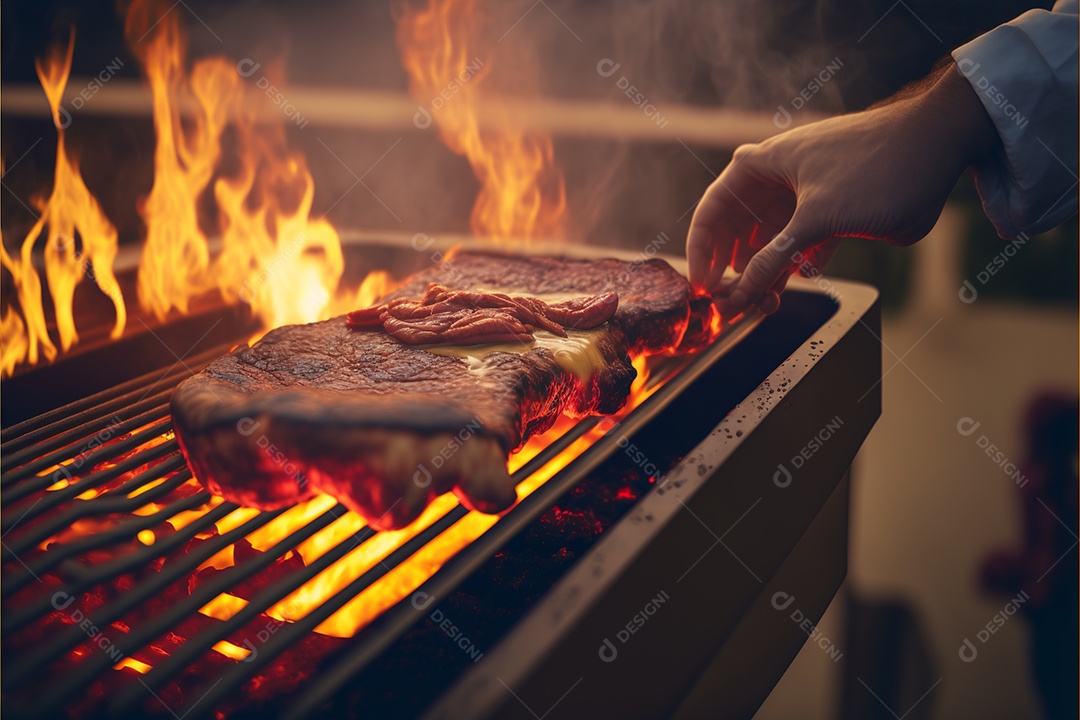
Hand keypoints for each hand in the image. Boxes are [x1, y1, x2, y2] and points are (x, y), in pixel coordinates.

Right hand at [686, 63, 999, 312]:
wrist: (939, 148)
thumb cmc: (877, 166)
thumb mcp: (816, 218)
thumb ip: (772, 259)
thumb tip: (739, 294)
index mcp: (764, 165)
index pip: (713, 209)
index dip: (702, 250)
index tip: (703, 285)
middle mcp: (778, 179)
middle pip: (737, 230)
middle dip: (732, 268)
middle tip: (731, 303)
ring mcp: (804, 197)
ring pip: (768, 242)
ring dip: (763, 274)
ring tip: (762, 305)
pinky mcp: (831, 214)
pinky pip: (798, 247)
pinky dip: (792, 269)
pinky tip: (789, 290)